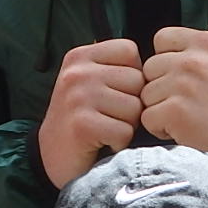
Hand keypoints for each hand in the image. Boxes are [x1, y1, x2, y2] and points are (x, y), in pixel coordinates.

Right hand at [38, 38, 145, 187]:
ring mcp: (78, 98)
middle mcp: (77, 73)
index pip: (129, 50)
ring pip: (135, 107)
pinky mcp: (82, 125)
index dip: (131, 75)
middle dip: (131, 102)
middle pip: (137, 80)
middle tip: (107, 116)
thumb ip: (114, 66)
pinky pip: (125, 131)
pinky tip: (100, 142)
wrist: (52, 157)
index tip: (112, 92)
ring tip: (104, 128)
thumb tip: (155, 62)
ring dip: (126, 124)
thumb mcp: (89, 81)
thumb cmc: (81, 119)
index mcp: (79, 57)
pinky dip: (118, 143)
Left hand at [139, 16, 207, 164]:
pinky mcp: (174, 111)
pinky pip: (147, 117)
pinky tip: (182, 129)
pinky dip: (160, 128)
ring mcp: (183, 85)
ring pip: (146, 94)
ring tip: (187, 115)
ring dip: (160, 109)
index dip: (166, 59)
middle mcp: (193, 59)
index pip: (161, 38)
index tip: (182, 75)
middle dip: (161, 86)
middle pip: (149, 68)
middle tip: (187, 100)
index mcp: (206, 42)